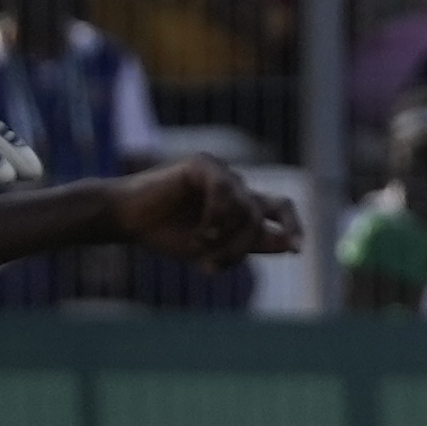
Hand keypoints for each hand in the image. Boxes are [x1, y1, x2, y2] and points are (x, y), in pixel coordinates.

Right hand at [115, 158, 298, 264]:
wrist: (127, 220)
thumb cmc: (165, 233)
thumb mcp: (214, 247)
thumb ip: (248, 244)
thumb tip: (289, 245)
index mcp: (240, 206)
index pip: (280, 210)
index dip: (294, 228)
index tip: (298, 250)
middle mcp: (235, 187)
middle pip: (269, 210)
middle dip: (253, 241)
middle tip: (235, 261)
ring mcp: (220, 174)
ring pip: (246, 210)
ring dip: (226, 239)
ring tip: (199, 248)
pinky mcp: (203, 164)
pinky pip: (224, 192)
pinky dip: (214, 218)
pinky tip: (198, 232)